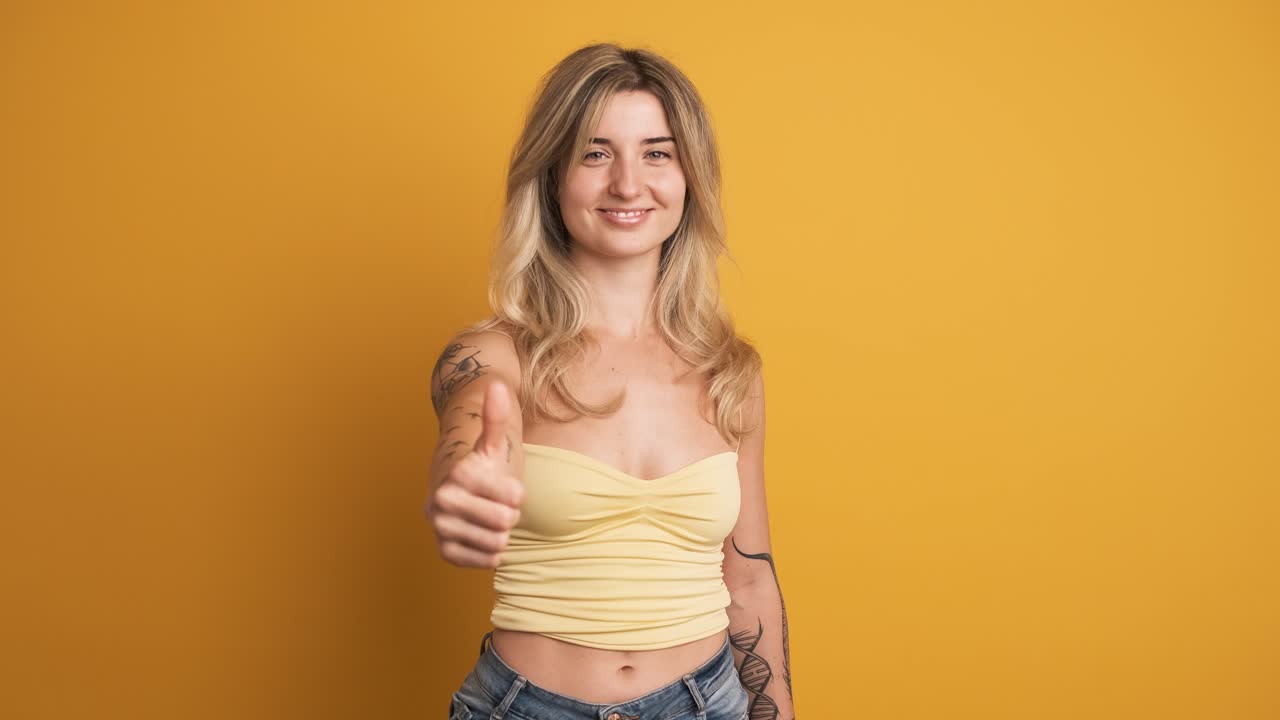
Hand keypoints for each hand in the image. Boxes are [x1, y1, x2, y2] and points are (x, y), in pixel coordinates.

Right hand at [427, 380, 523, 567]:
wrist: (460, 492)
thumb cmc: (485, 467)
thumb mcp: (493, 444)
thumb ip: (495, 417)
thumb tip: (497, 385)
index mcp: (460, 473)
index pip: (515, 497)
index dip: (517, 494)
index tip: (505, 487)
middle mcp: (442, 500)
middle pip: (505, 522)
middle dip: (508, 515)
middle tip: (496, 505)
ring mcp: (440, 526)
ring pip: (496, 543)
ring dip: (500, 534)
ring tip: (488, 519)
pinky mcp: (444, 550)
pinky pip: (483, 560)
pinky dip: (489, 552)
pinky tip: (482, 536)